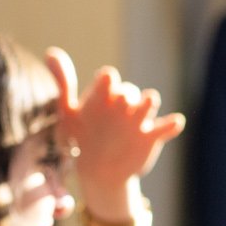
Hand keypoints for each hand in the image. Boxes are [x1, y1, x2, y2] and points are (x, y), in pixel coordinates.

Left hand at [49, 46, 183, 211]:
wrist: (97, 174)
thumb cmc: (79, 140)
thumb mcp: (67, 113)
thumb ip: (63, 84)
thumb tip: (51, 52)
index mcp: (101, 97)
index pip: (108, 78)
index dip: (108, 80)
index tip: (105, 82)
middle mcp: (121, 106)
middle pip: (129, 90)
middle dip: (126, 94)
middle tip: (122, 103)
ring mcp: (137, 121)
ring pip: (149, 102)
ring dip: (148, 102)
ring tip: (147, 102)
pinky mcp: (151, 137)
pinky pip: (166, 128)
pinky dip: (171, 124)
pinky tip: (174, 122)